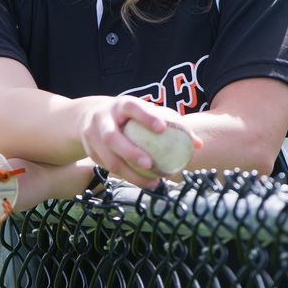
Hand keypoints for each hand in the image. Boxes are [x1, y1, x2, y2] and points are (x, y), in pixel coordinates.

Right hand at [77, 97, 202, 186]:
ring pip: (107, 159)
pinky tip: (143, 182)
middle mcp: (102, 119)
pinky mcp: (89, 152)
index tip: (163, 128)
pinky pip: (107, 167)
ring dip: (129, 173)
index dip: (146, 117)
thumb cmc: (130, 116)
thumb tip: (198, 145)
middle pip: (112, 137)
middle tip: (150, 164)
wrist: (89, 116)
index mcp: (120, 105)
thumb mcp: (146, 113)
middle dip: (130, 152)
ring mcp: (91, 136)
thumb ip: (171, 124)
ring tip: (152, 182)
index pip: (132, 108)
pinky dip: (125, 176)